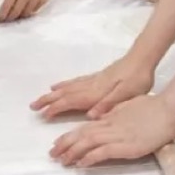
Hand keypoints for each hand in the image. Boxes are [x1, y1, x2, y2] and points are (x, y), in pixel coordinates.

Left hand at [0, 0, 57, 22]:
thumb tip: (8, 5)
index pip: (7, 5)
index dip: (3, 13)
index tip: (0, 18)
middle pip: (16, 12)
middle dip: (10, 17)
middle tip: (7, 19)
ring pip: (26, 13)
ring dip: (20, 15)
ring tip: (16, 15)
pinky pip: (35, 10)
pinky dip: (29, 11)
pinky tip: (26, 9)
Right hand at [30, 56, 154, 119]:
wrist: (142, 58)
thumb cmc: (137, 78)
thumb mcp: (127, 94)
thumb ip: (108, 104)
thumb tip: (90, 116)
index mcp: (96, 92)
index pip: (71, 101)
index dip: (56, 108)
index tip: (43, 116)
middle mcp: (90, 85)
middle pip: (64, 93)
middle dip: (47, 100)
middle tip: (32, 106)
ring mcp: (92, 80)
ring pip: (67, 87)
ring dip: (52, 93)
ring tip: (41, 98)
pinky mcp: (96, 76)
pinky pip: (74, 82)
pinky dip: (63, 85)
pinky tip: (59, 86)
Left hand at [50, 93, 174, 167]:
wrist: (168, 109)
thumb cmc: (154, 107)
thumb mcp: (129, 106)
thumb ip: (114, 113)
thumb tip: (102, 118)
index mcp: (110, 117)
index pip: (85, 127)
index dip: (70, 135)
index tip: (59, 142)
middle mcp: (109, 126)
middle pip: (81, 135)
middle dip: (65, 144)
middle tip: (53, 153)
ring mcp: (116, 135)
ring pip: (87, 143)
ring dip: (72, 152)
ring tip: (62, 160)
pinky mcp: (125, 145)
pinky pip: (102, 152)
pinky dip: (89, 158)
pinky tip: (80, 164)